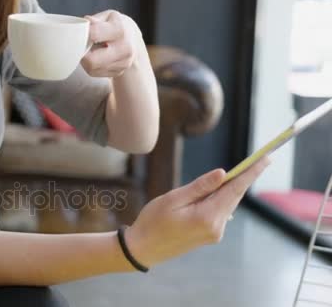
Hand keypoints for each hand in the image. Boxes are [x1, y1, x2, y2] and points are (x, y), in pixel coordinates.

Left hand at [81, 10, 142, 78]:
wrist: (133, 40)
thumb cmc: (116, 25)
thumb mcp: (107, 16)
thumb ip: (95, 20)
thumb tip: (84, 24)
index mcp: (120, 30)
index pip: (94, 34)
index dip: (82, 34)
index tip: (81, 33)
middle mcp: (124, 48)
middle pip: (91, 60)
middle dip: (82, 53)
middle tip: (82, 46)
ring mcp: (123, 63)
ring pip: (91, 68)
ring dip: (85, 60)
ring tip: (91, 50)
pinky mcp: (119, 72)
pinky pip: (94, 73)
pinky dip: (91, 66)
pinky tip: (96, 57)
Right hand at [125, 157, 269, 267]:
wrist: (142, 249)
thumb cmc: (153, 222)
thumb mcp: (173, 199)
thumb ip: (200, 187)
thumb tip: (223, 174)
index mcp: (207, 216)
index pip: (234, 189)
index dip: (251, 173)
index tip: (265, 159)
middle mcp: (216, 227)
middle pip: (234, 196)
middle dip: (245, 178)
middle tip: (260, 160)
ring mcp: (214, 233)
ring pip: (227, 204)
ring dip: (231, 188)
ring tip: (238, 172)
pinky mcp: (210, 235)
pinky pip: (220, 211)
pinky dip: (221, 198)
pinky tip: (217, 190)